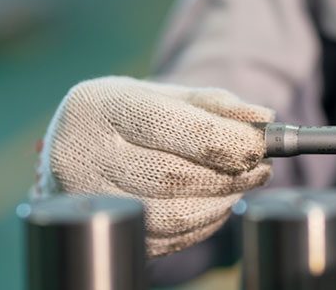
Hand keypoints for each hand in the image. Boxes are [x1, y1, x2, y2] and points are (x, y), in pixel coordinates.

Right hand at [36, 76, 273, 256]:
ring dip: (222, 203)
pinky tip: (218, 203)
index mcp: (99, 107)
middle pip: (171, 176)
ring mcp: (87, 198)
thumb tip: (263, 118)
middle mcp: (81, 154)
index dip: (224, 140)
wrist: (72, 147)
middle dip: (230, 175)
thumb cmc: (124, 115)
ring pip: (170, 215)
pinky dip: (204, 224)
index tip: (262, 145)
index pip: (169, 127)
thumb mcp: (162, 95)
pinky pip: (165, 239)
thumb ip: (214, 104)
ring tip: (245, 183)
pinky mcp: (103, 229)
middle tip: (263, 167)